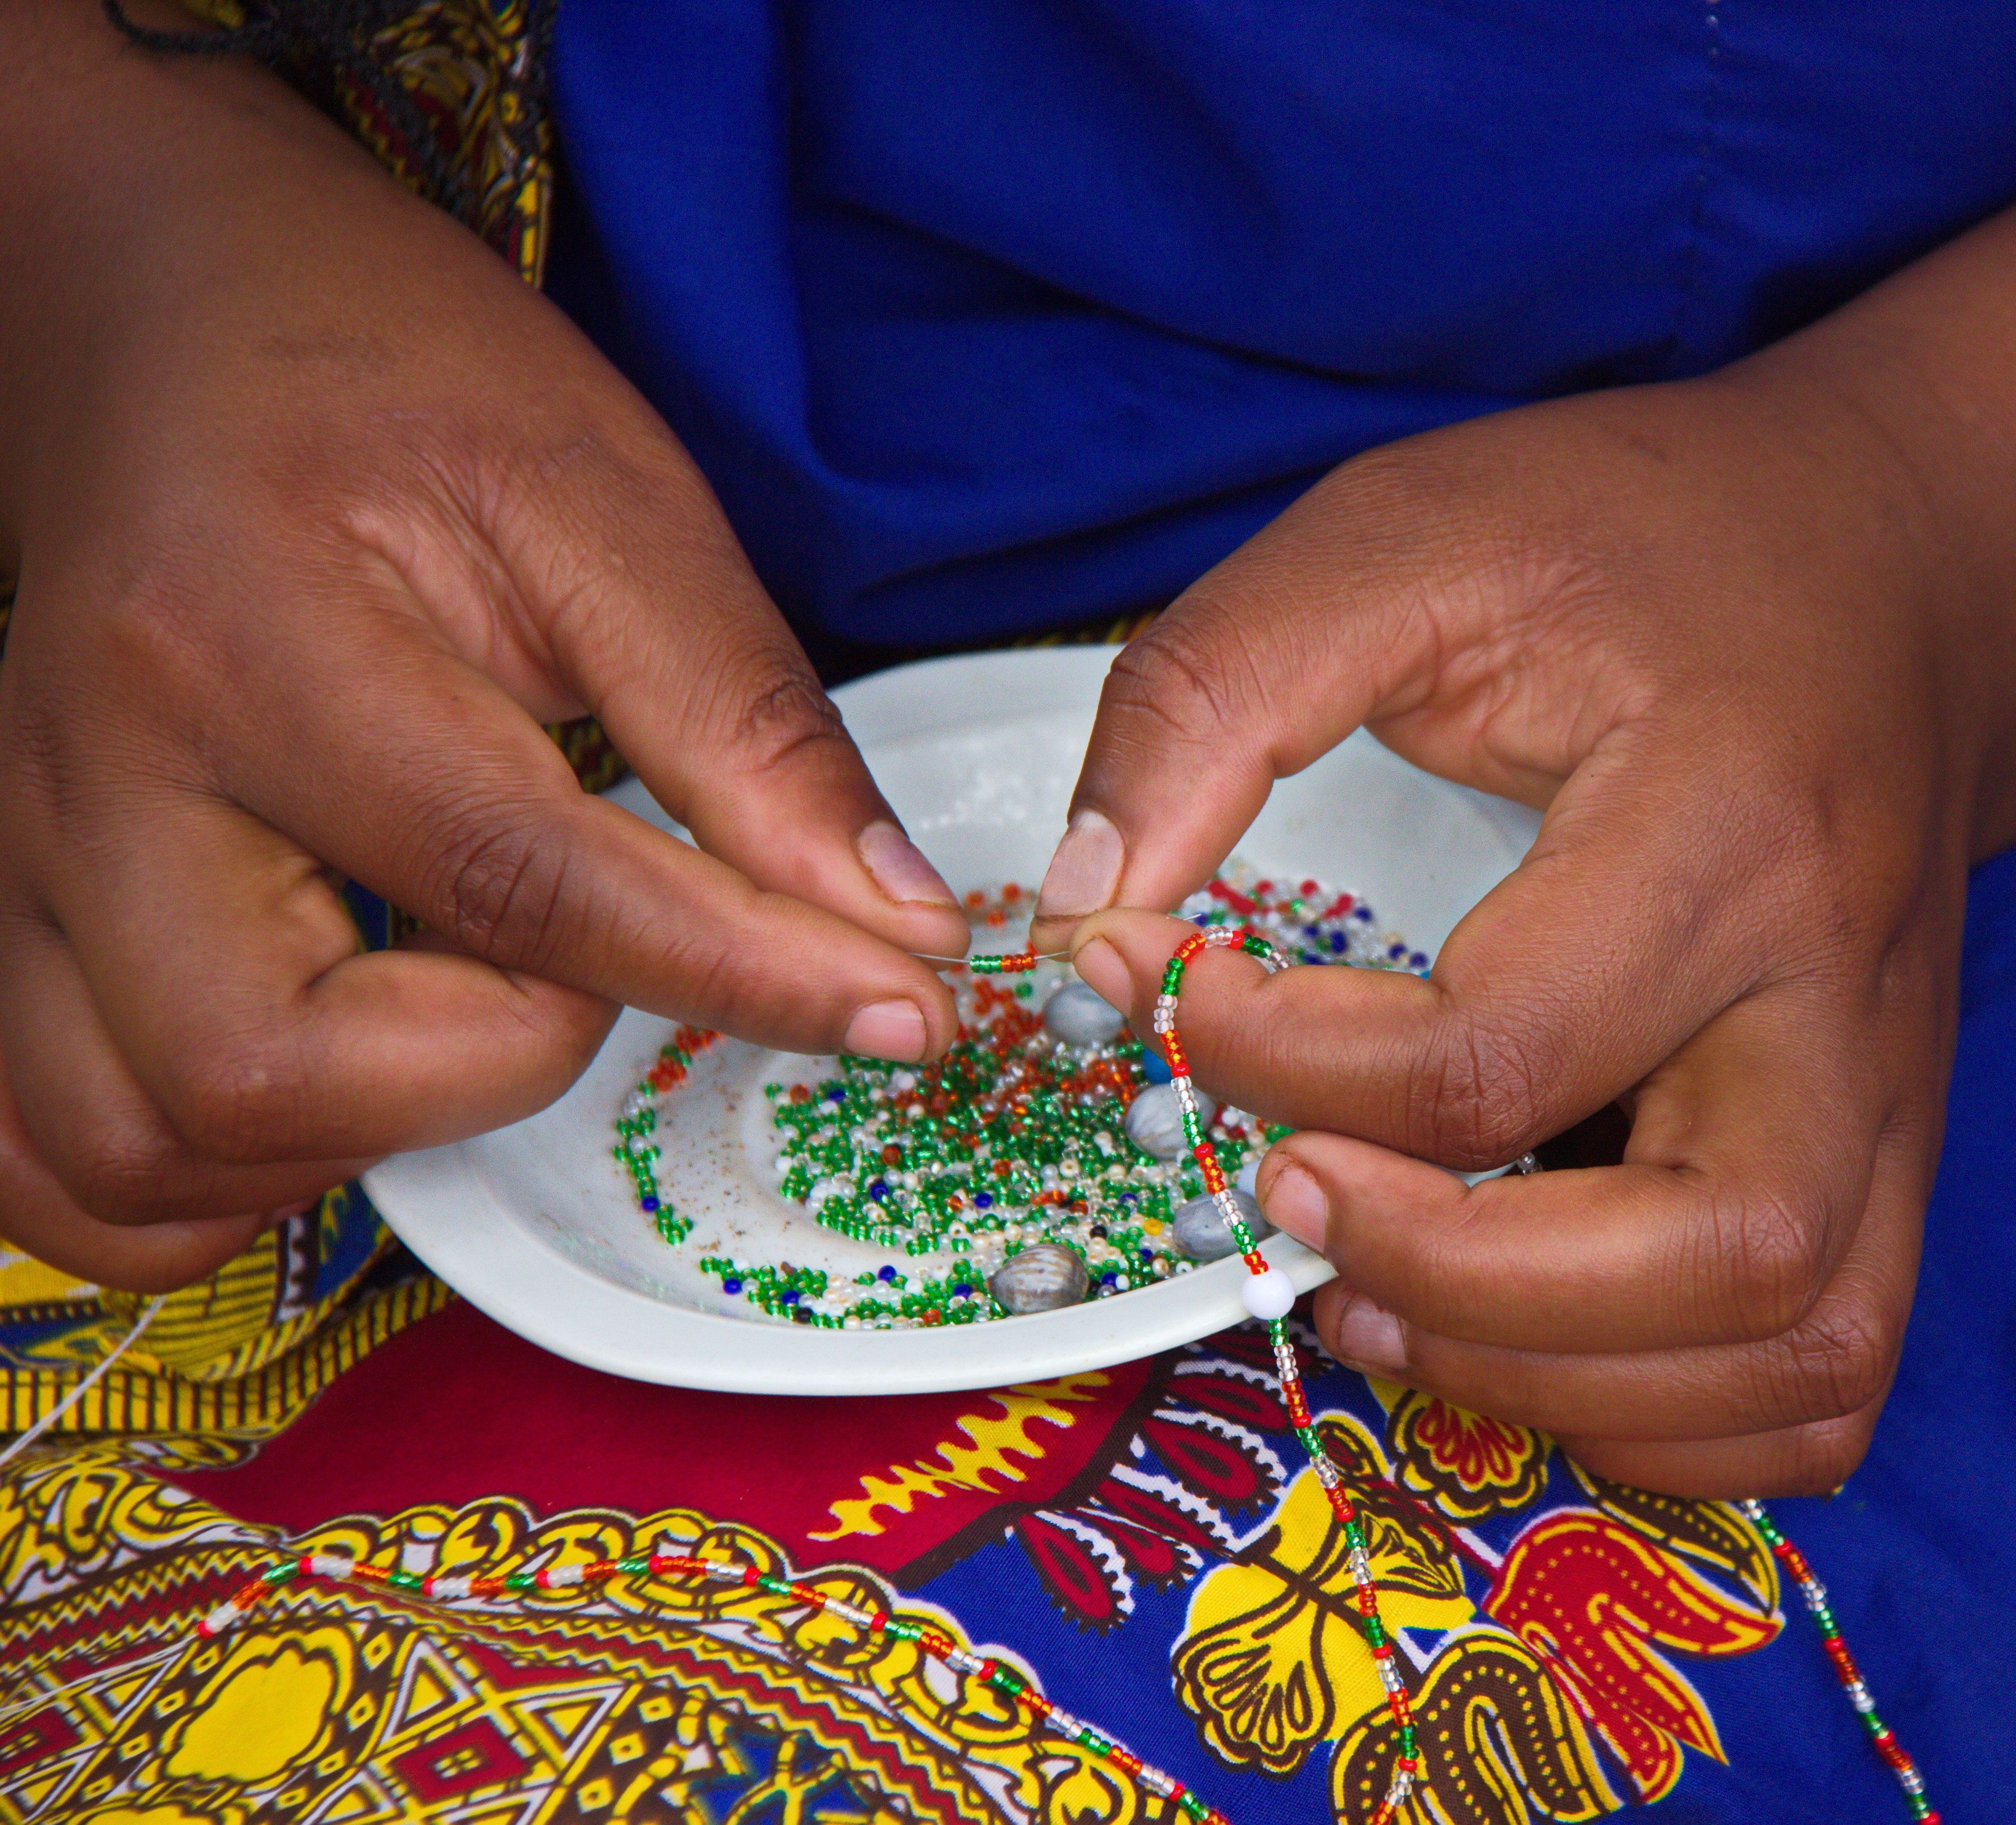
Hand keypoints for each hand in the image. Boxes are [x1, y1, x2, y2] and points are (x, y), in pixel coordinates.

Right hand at [0, 10, 964, 1287]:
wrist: (163, 294)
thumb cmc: (388, 372)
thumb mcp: (607, 494)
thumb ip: (747, 721)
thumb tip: (894, 920)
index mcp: (252, 637)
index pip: (520, 884)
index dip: (742, 975)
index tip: (902, 1010)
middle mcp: (100, 775)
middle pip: (268, 1069)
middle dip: (497, 1069)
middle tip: (594, 963)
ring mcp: (28, 858)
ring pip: (143, 1151)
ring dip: (351, 1147)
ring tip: (470, 1018)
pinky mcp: (11, 909)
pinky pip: (67, 1160)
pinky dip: (206, 1180)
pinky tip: (341, 1085)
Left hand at [1037, 377, 1971, 1497]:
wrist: (1902, 567)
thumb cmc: (1645, 542)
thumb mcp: (1407, 534)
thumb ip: (1218, 690)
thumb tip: (1088, 905)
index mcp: (1728, 821)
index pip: (1503, 1045)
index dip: (1289, 1063)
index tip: (1180, 992)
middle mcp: (1841, 990)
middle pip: (1712, 1251)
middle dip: (1456, 1277)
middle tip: (1287, 1194)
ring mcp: (1892, 1093)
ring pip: (1795, 1355)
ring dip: (1561, 1379)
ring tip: (1378, 1300)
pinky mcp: (1899, 1149)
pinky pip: (1829, 1380)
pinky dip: (1676, 1420)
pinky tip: (1524, 1339)